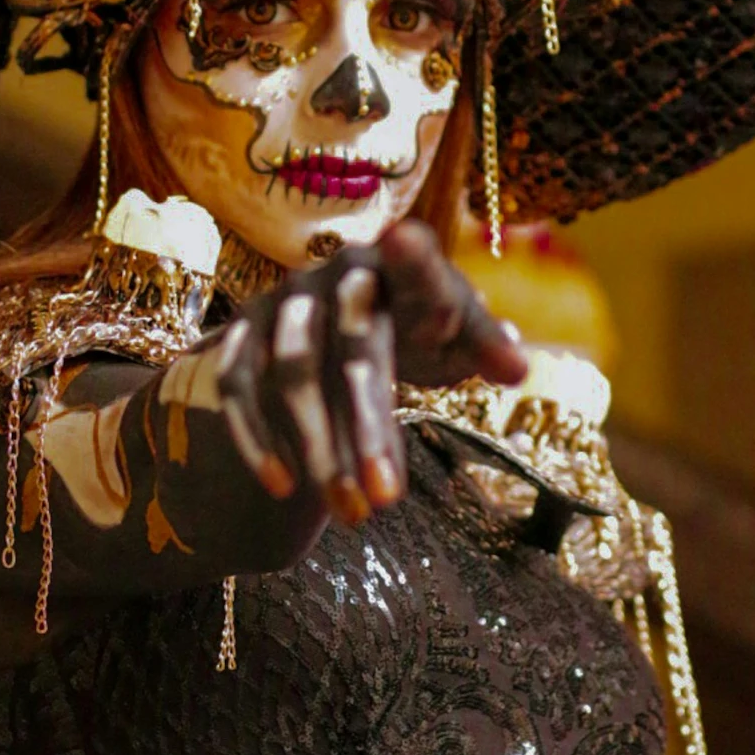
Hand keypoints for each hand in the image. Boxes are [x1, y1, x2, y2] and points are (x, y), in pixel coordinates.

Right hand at [216, 220, 526, 523]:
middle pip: (353, 347)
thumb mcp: (456, 334)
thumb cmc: (417, 325)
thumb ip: (485, 346)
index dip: (414, 258)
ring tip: (351, 512)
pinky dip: (256, 437)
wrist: (339, 316)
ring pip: (292, 374)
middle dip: (368, 426)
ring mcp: (284, 299)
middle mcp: (336, 273)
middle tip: (389, 499)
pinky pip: (237, 384)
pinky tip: (283, 488)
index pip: (415, 268)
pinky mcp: (243, 330)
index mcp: (401, 266)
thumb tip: (518, 368)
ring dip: (319, 447)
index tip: (406, 242)